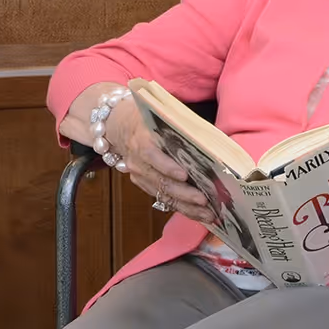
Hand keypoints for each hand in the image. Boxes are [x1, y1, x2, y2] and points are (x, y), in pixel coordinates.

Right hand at [62, 85, 216, 222]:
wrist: (119, 124)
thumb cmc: (148, 117)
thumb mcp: (160, 114)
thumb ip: (180, 125)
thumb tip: (210, 138)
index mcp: (141, 139)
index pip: (152, 155)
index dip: (167, 166)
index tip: (184, 175)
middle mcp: (138, 161)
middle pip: (160, 181)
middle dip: (184, 193)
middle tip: (204, 201)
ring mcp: (139, 175)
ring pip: (162, 194)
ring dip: (186, 206)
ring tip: (208, 214)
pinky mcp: (143, 183)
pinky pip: (162, 199)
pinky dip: (181, 208)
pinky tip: (198, 214)